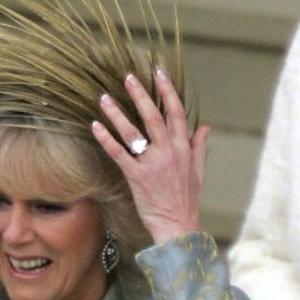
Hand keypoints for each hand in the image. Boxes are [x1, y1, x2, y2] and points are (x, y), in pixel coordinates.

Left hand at [90, 69, 209, 242]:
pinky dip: (106, 138)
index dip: (168, 91)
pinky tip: (95, 126)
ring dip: (117, 113)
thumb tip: (204, 127)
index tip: (159, 73)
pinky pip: (118, 153)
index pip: (176, 112)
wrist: (178, 227)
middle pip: (153, 116)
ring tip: (104, 97)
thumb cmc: (187, 200)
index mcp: (183, 148)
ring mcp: (152, 164)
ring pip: (132, 132)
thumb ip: (199, 146)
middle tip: (127, 77)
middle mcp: (168, 151)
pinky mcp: (136, 177)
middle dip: (140, 95)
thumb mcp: (198, 171)